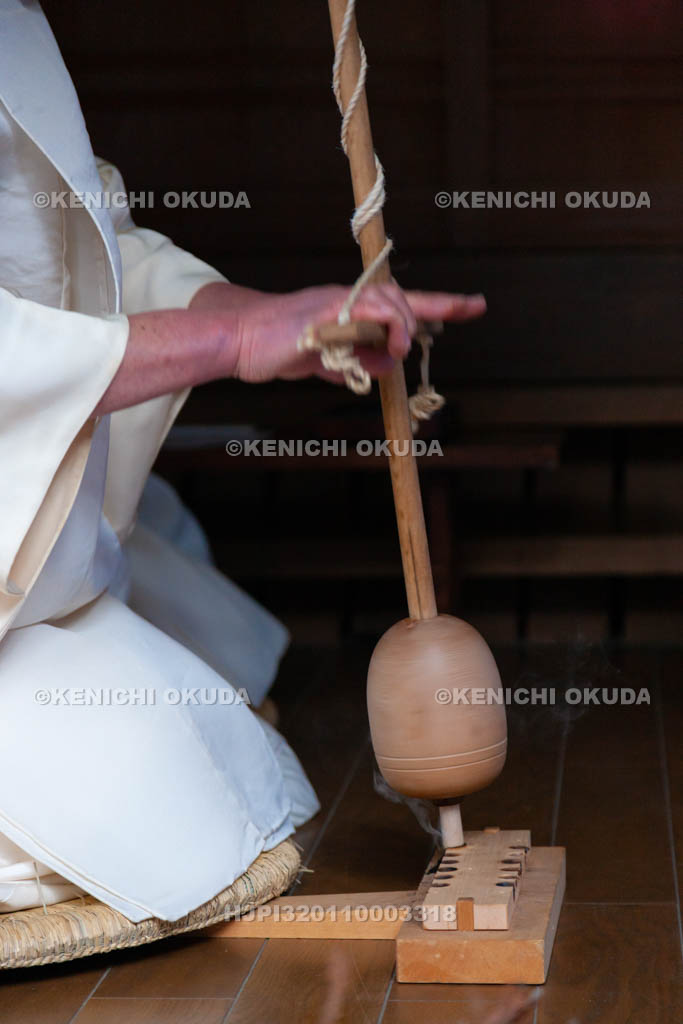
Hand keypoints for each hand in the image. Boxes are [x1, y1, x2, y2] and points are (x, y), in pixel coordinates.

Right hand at [194, 281, 485, 383]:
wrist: (239, 339)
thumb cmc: (275, 348)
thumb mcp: (324, 362)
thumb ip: (355, 363)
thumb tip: (386, 367)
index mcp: (349, 309)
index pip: (399, 304)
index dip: (438, 305)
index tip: (472, 305)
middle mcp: (348, 298)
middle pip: (403, 296)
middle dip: (441, 304)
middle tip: (472, 308)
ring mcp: (337, 301)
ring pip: (391, 299)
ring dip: (407, 324)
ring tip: (404, 349)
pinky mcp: (327, 309)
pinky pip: (369, 308)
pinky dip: (387, 325)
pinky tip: (390, 346)